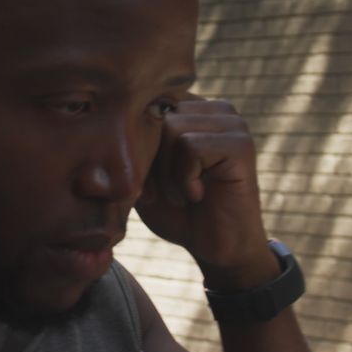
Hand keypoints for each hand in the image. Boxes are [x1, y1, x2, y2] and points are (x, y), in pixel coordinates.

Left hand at [135, 94, 277, 288]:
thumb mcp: (145, 173)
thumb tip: (110, 117)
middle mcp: (217, 110)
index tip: (153, 183)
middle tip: (170, 192)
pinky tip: (198, 195)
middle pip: (159, 115)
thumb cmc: (179, 211)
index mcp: (196, 110)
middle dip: (154, 160)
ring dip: (168, 172)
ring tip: (184, 194)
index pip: (150, 104)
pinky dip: (185, 178)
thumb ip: (133, 141)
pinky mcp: (240, 144)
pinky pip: (191, 146)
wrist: (216, 247)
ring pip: (172, 129)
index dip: (140, 144)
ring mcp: (232, 124)